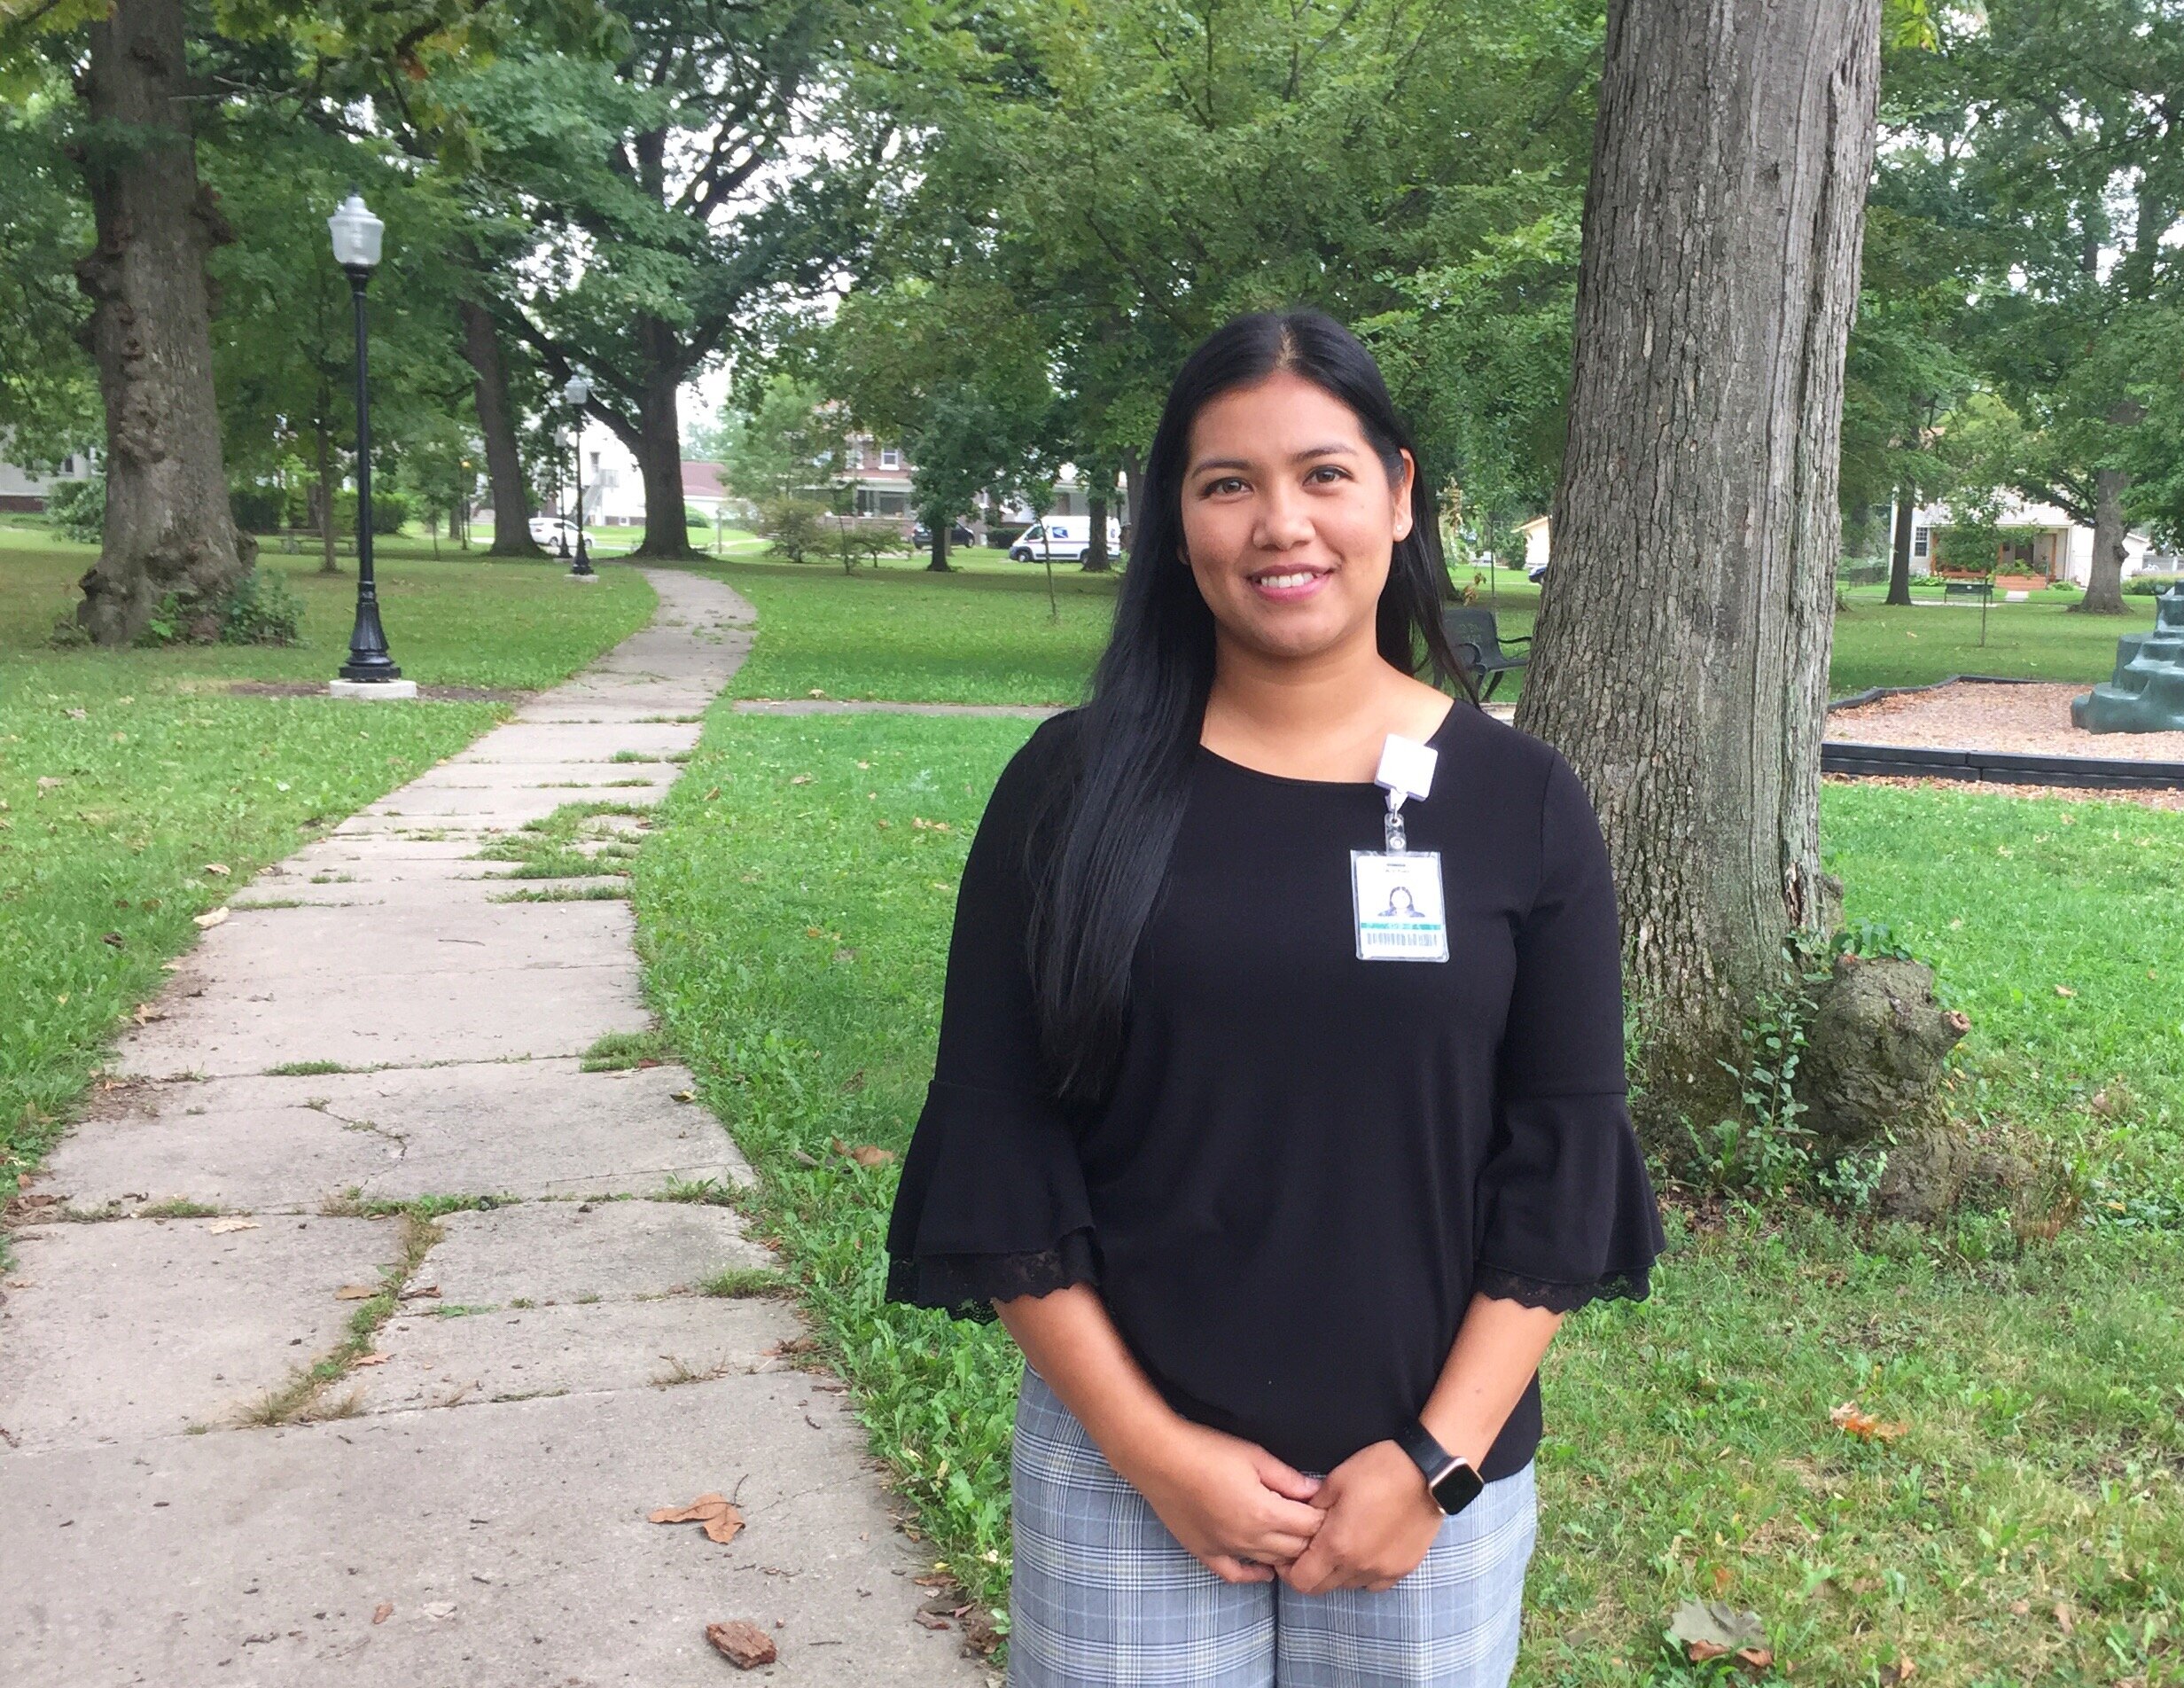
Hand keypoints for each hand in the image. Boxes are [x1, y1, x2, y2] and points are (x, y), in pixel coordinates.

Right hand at [1123, 1418, 1327, 1584]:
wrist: (1160, 1458)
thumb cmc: (1207, 1450)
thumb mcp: (1255, 1456)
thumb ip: (1288, 1479)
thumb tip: (1316, 1491)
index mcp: (1265, 1512)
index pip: (1310, 1526)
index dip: (1325, 1518)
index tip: (1332, 1510)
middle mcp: (1249, 1538)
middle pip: (1295, 1550)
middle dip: (1312, 1539)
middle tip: (1320, 1526)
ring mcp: (1227, 1549)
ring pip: (1271, 1563)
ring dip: (1289, 1556)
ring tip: (1301, 1545)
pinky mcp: (1206, 1552)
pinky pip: (1235, 1574)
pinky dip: (1254, 1576)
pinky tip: (1266, 1571)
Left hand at [1277, 1440, 1442, 1594]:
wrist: (1428, 1473)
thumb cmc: (1378, 1470)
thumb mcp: (1335, 1481)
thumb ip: (1312, 1508)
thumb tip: (1300, 1522)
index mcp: (1337, 1545)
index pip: (1301, 1581)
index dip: (1289, 1571)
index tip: (1288, 1555)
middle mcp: (1359, 1566)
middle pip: (1323, 1587)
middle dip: (1311, 1572)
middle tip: (1311, 1549)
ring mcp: (1383, 1571)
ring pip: (1348, 1586)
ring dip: (1338, 1573)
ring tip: (1340, 1546)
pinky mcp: (1404, 1568)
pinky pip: (1375, 1583)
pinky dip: (1364, 1574)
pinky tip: (1365, 1551)